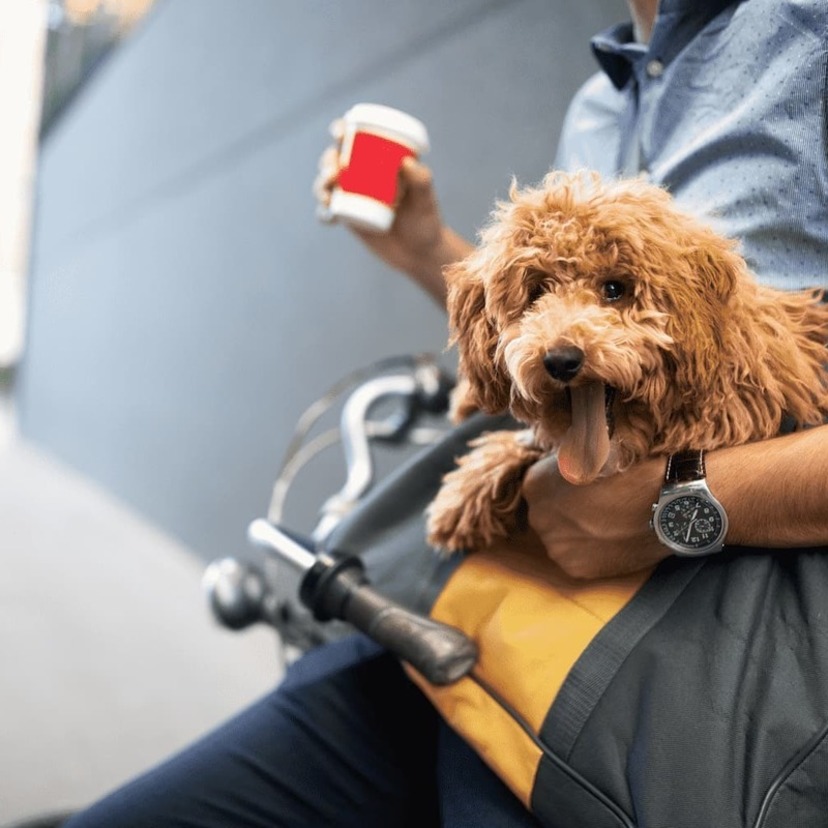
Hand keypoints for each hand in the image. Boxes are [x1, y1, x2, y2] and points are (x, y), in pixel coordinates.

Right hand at [313, 120, 472, 305]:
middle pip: (335, 160)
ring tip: (329, 195)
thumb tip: (406, 162)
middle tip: (335, 170)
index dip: (341, 131)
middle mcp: (362, 177)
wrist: (420, 255)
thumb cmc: (426, 222)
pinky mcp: (348, 220)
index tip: (339, 132)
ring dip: (321, 185)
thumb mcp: (426, 202)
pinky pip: (329, 214)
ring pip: (328, 185)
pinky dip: (324, 213)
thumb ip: (421, 181)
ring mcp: (353, 198)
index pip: (356, 140)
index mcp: (378, 162)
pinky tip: (329, 215)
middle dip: (328, 160)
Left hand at [522, 454, 670, 579]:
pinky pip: (579, 558)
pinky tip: (613, 538)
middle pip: (549, 514)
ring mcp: (556, 546)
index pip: (541, 486)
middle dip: (567, 510)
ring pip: (563, 538)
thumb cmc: (629, 467)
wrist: (664, 500)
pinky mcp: (576, 569)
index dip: (563, 484)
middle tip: (599, 503)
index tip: (583, 483)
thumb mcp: (589, 447)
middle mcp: (538, 517)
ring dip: (580, 532)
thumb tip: (560, 457)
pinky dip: (593, 551)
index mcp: (535, 484)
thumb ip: (566, 458)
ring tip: (610, 522)